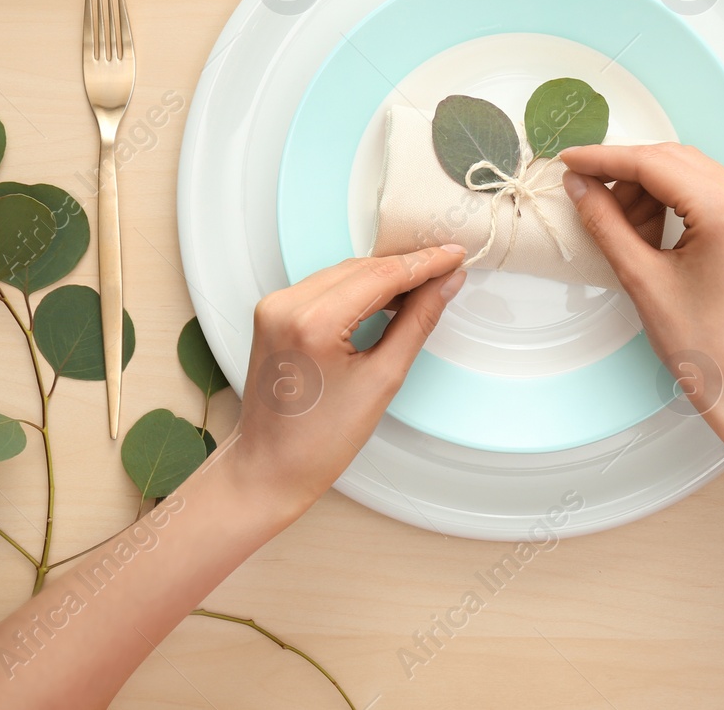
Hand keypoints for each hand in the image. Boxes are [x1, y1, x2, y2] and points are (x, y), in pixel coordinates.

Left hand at [231, 246, 465, 511]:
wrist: (270, 468)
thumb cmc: (319, 441)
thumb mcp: (382, 380)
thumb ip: (417, 322)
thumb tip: (445, 285)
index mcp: (313, 322)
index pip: (381, 275)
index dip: (423, 263)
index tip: (454, 255)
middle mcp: (286, 305)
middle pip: (361, 268)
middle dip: (406, 268)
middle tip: (447, 271)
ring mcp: (274, 307)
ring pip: (342, 273)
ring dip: (382, 277)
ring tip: (423, 287)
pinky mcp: (272, 313)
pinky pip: (323, 287)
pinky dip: (356, 289)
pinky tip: (385, 299)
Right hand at [559, 143, 723, 421]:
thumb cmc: (701, 343)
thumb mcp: (641, 279)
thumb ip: (606, 223)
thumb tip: (579, 185)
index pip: (653, 164)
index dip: (604, 159)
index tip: (570, 160)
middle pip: (671, 159)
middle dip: (624, 173)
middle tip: (586, 191)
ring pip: (686, 171)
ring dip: (646, 187)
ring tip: (618, 223)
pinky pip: (703, 190)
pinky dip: (669, 200)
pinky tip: (645, 227)